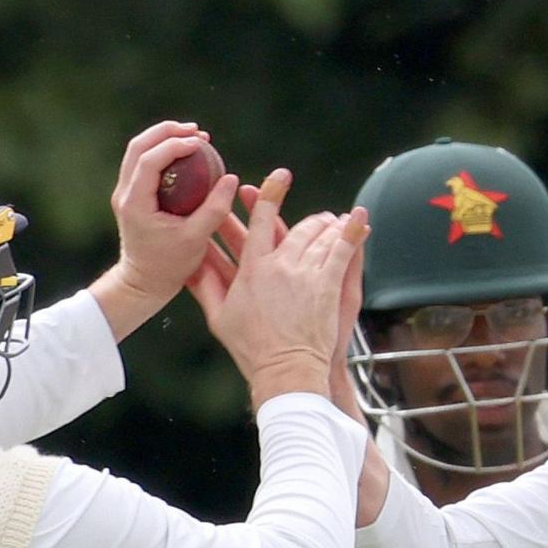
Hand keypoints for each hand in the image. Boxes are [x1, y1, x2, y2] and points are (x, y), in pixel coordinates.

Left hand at [88, 122, 239, 339]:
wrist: (143, 283)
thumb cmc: (170, 266)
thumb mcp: (196, 239)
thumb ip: (214, 209)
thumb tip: (231, 178)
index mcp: (135, 203)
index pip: (149, 160)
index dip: (174, 145)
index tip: (201, 142)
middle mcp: (124, 193)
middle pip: (138, 146)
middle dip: (167, 132)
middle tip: (197, 131)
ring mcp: (125, 193)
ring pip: (138, 151)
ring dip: (164, 138)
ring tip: (194, 137)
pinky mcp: (132, 195)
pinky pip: (144, 163)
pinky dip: (163, 152)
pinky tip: (186, 154)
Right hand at [187, 170, 369, 409]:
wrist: (285, 371)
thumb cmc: (250, 348)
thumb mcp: (218, 317)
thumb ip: (203, 285)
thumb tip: (187, 264)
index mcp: (253, 269)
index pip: (262, 221)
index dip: (270, 195)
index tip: (279, 177)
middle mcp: (280, 265)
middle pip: (296, 227)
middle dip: (308, 217)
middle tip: (318, 216)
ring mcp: (306, 275)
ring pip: (320, 237)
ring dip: (329, 225)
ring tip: (335, 221)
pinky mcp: (328, 286)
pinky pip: (343, 251)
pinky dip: (352, 233)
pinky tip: (360, 219)